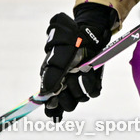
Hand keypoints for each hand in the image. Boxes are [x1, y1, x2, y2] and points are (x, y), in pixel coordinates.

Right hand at [39, 4, 114, 121]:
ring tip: (80, 70)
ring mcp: (79, 84)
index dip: (53, 107)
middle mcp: (65, 86)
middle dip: (69, 94)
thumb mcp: (57, 52)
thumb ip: (51, 72)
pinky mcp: (92, 81)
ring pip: (81, 98)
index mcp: (52, 81)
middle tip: (69, 79)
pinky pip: (94, 92)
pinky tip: (89, 73)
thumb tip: (45, 93)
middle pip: (67, 105)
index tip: (54, 103)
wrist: (87, 32)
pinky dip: (92, 83)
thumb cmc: (68, 40)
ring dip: (81, 85)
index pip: (50, 105)